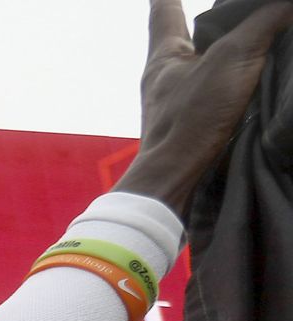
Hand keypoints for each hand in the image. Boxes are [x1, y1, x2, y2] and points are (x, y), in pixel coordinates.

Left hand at [117, 0, 292, 216]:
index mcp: (164, 54)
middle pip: (186, 36)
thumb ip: (263, 23)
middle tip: (231, 11)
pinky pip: (215, 91)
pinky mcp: (192, 124)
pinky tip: (251, 81)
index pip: (164, 10)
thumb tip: (284, 6)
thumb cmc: (191, 117)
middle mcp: (164, 76)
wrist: (173, 180)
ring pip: (203, 65)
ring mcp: (175, 102)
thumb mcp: (233, 57)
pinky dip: (232, 80)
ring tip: (250, 37)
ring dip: (223, 52)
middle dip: (207, 22)